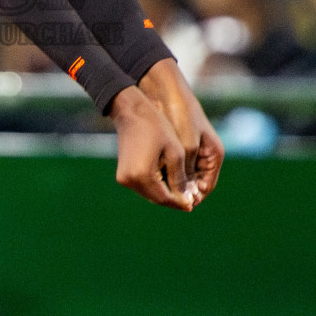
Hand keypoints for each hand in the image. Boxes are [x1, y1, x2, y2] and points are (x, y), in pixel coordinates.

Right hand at [109, 85, 194, 211]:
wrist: (131, 112)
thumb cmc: (156, 127)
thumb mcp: (174, 152)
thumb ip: (180, 178)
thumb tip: (186, 199)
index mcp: (142, 175)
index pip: (164, 198)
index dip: (180, 202)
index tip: (193, 204)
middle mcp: (129, 180)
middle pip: (156, 199)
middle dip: (173, 201)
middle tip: (189, 201)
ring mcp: (124, 178)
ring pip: (149, 194)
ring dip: (164, 195)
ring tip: (181, 194)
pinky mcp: (122, 175)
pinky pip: (143, 187)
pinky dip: (155, 188)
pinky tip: (168, 185)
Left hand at [139, 58, 222, 206]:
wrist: (166, 90)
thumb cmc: (180, 115)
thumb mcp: (186, 146)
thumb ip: (186, 171)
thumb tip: (182, 194)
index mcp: (214, 155)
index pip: (206, 187)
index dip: (192, 198)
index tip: (177, 204)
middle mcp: (204, 155)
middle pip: (193, 183)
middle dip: (180, 192)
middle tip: (164, 199)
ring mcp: (191, 150)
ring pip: (181, 176)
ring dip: (171, 183)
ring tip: (156, 190)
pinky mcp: (177, 145)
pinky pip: (172, 166)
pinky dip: (164, 172)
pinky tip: (152, 178)